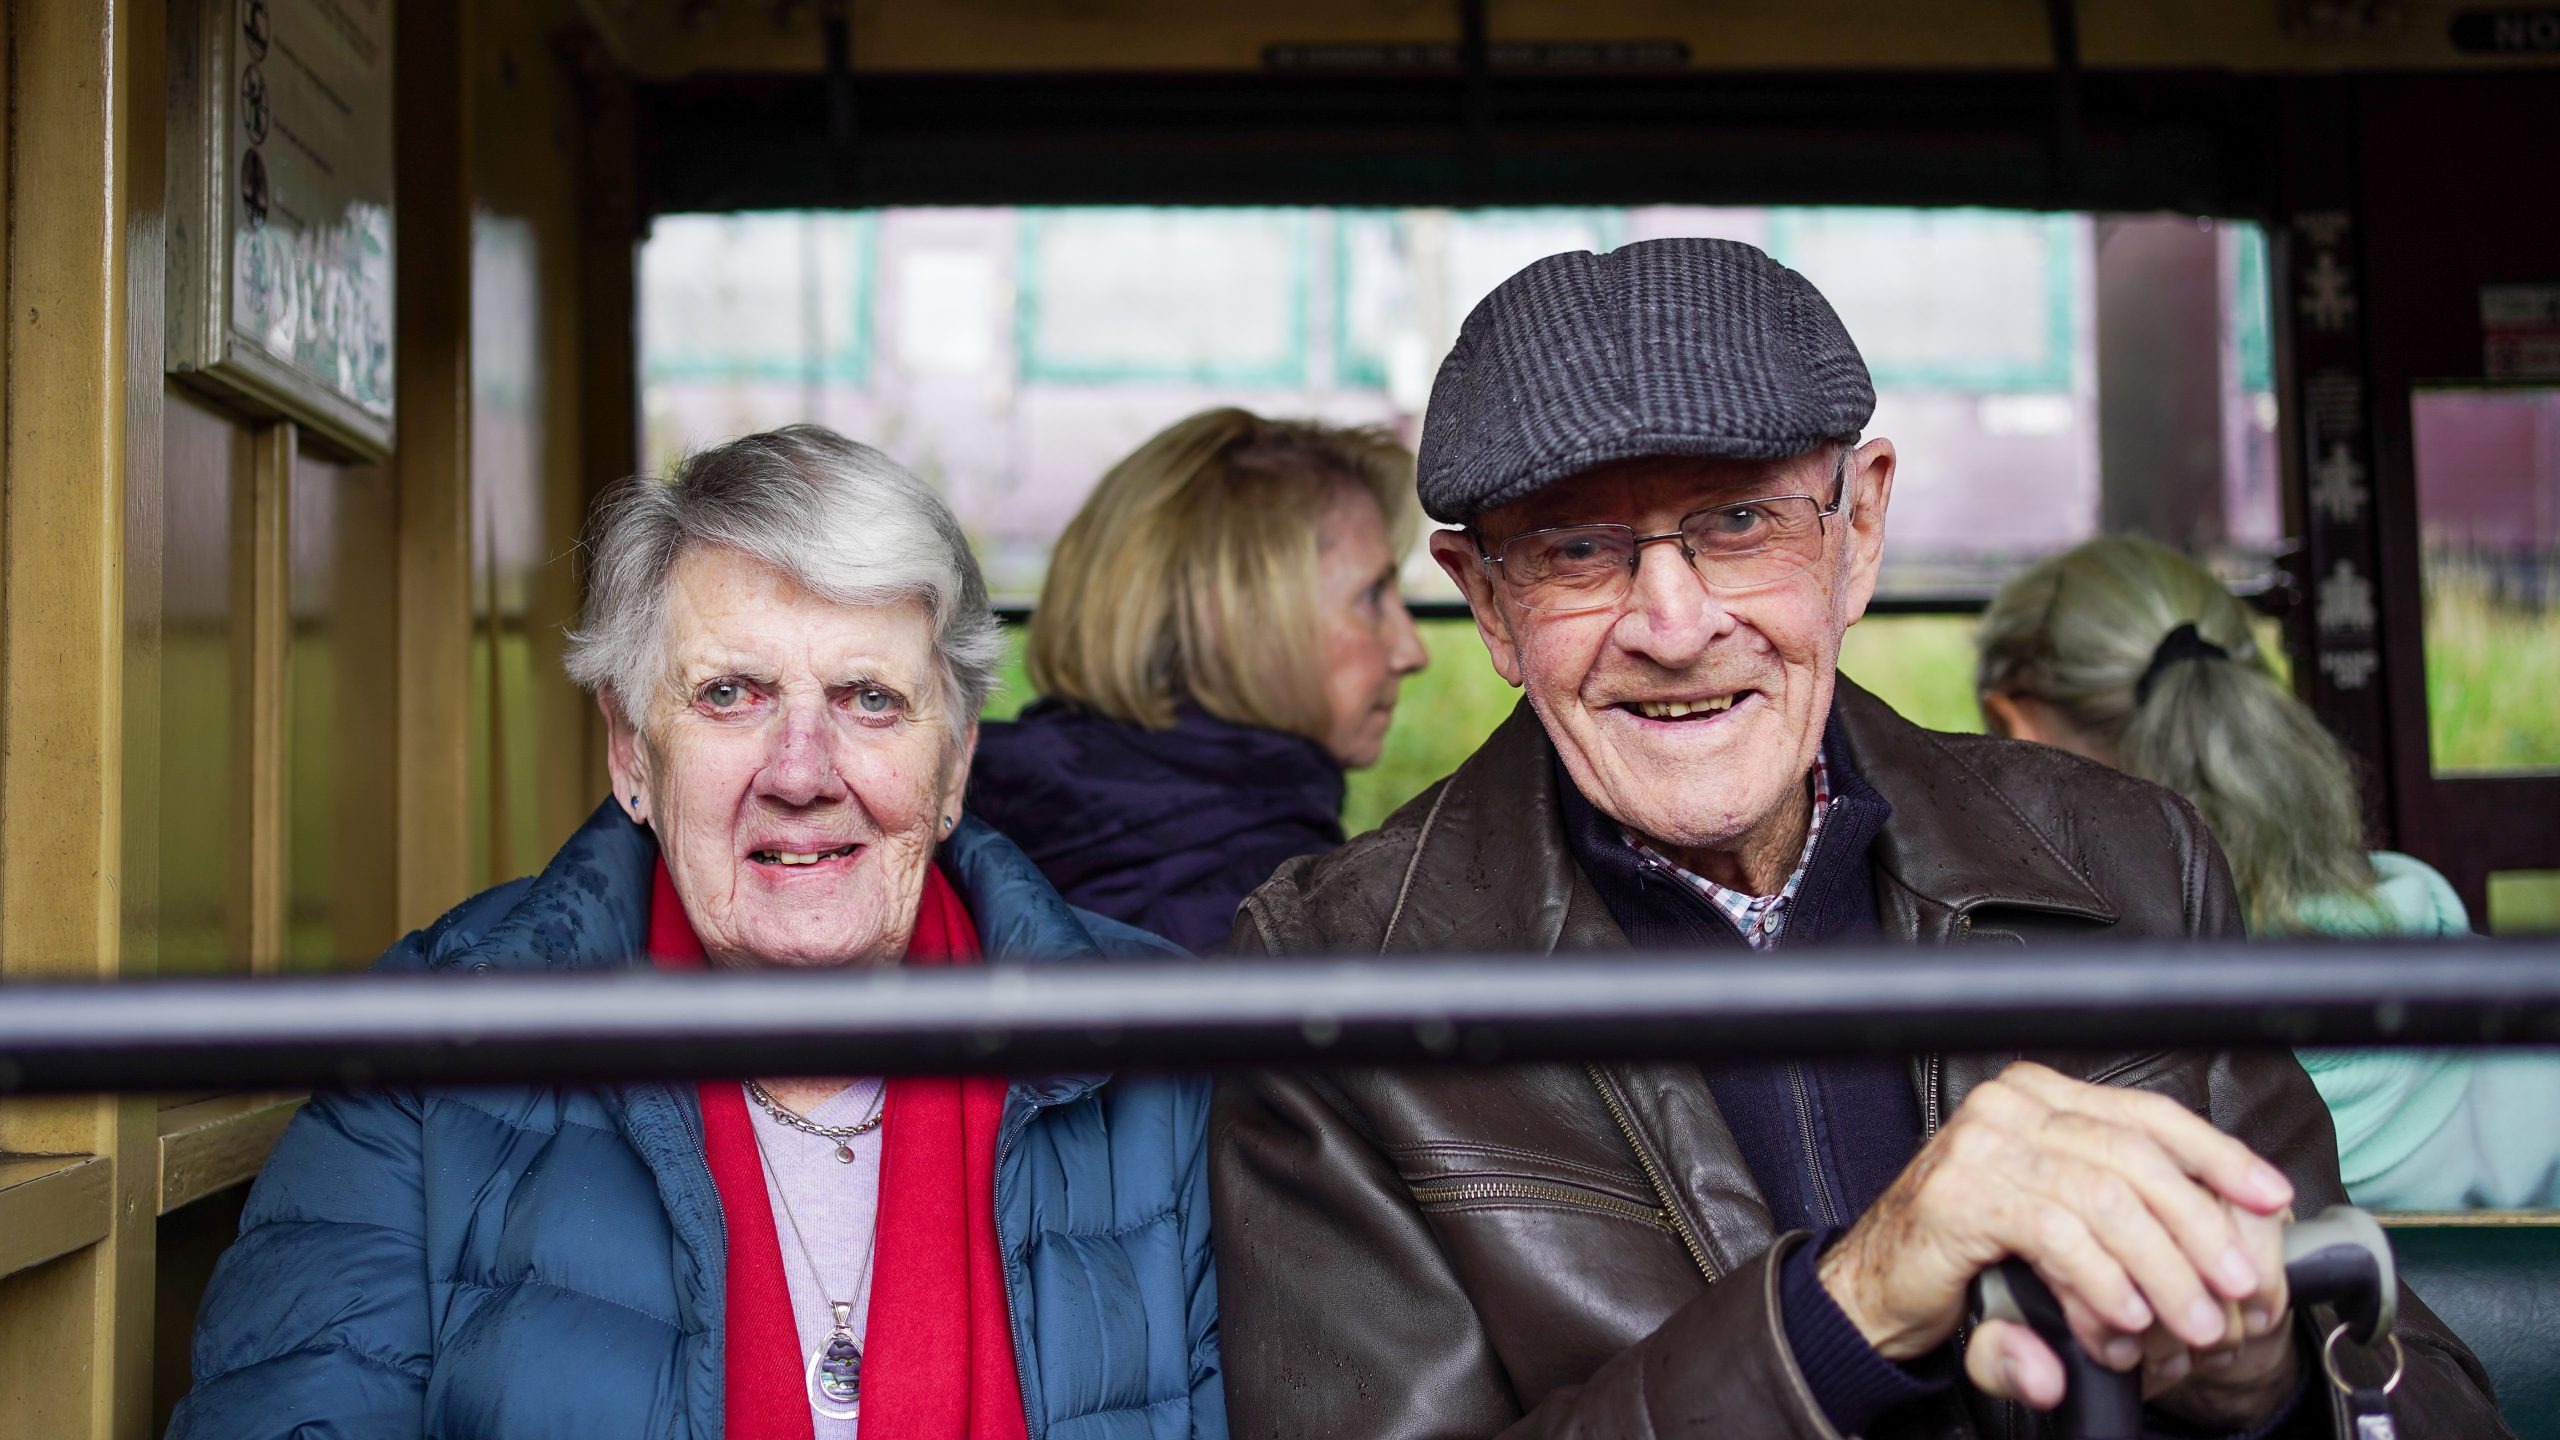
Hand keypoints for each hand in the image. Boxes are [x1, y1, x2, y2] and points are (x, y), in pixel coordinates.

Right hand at [1816, 1062, 2299, 1421]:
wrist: (1877, 1289)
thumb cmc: (1974, 1256)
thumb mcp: (2067, 1232)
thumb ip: (2131, 1229)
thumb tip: (2214, 1254)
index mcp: (2037, 1097)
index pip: (2146, 1113)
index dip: (2217, 1154)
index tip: (2270, 1196)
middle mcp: (2007, 1107)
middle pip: (2134, 1155)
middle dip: (2200, 1225)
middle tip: (2235, 1285)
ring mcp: (1980, 1146)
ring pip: (2105, 1196)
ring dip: (2163, 1267)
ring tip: (2191, 1319)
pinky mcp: (1959, 1196)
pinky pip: (2057, 1233)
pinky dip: (2103, 1279)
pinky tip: (2124, 1316)